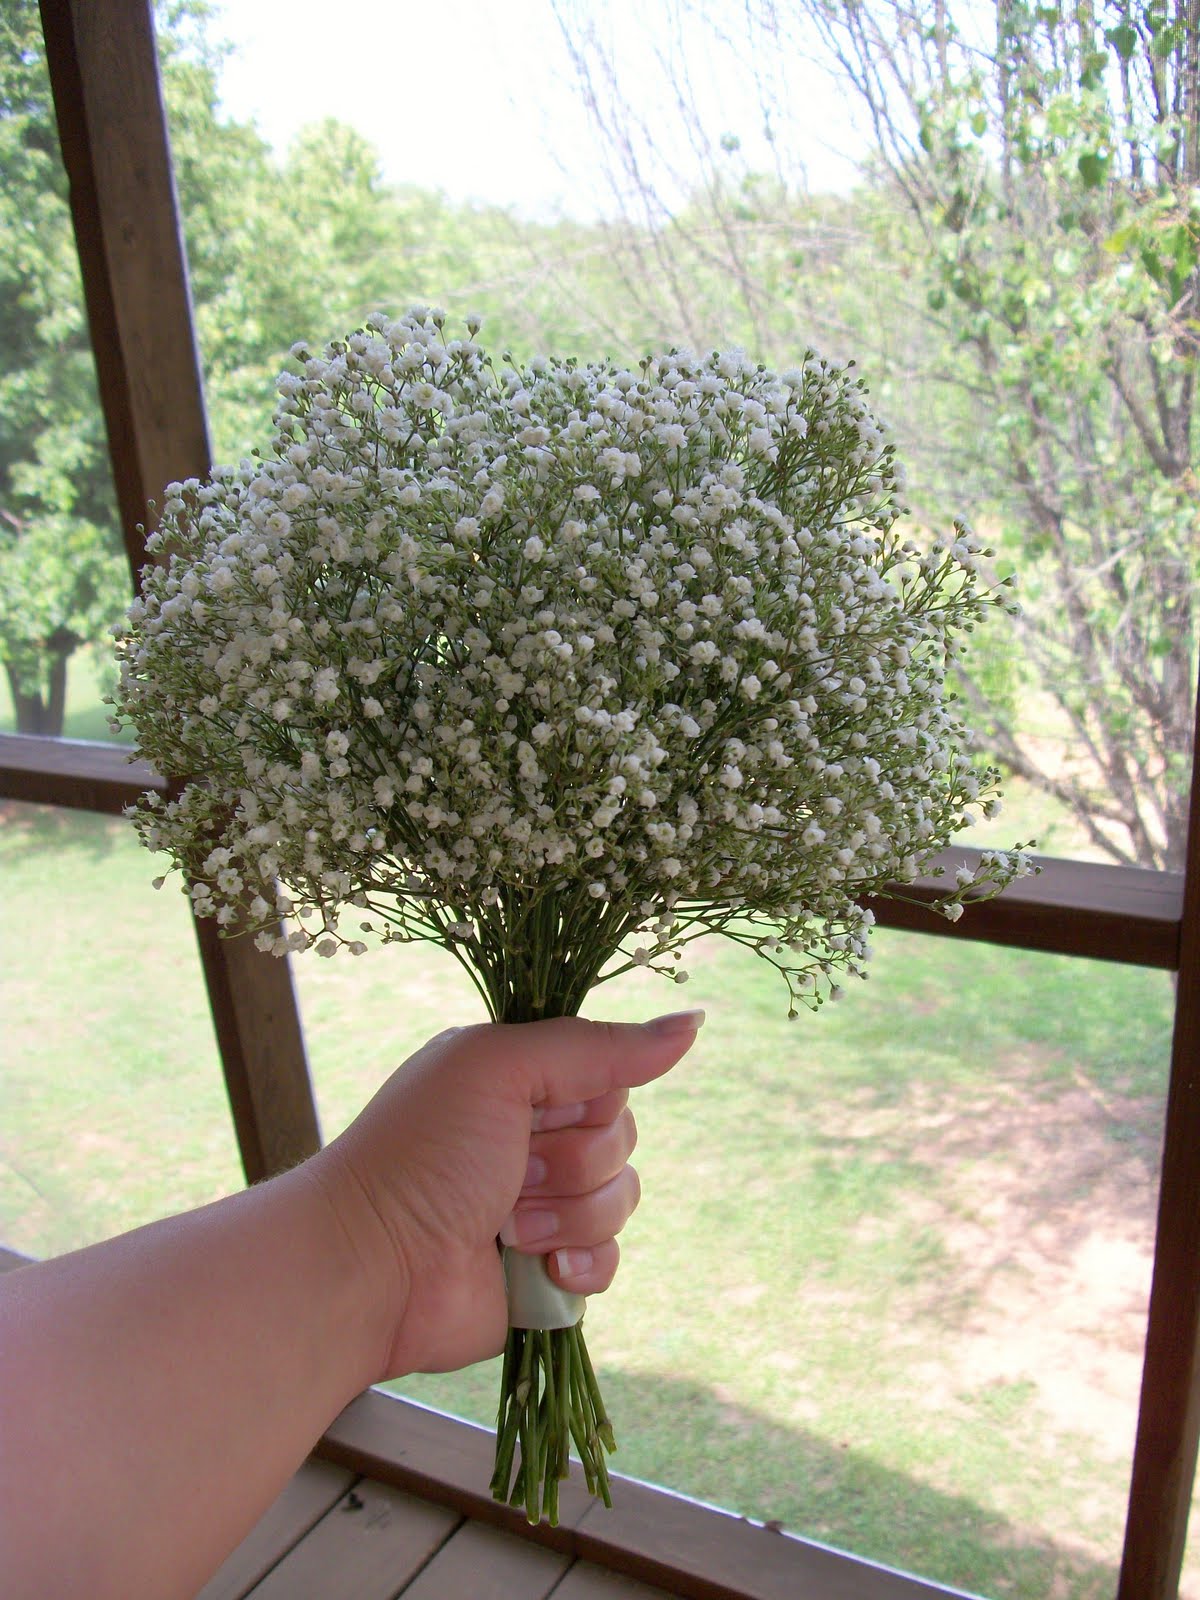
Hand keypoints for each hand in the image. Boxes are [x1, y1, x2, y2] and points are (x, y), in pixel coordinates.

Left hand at [311, 1011, 703, 1378]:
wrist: (374, 1267)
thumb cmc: (423, 1152)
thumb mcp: (502, 1069)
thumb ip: (598, 1047)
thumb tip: (694, 1021)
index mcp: (519, 1080)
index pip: (608, 1074)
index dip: (590, 1097)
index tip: (541, 1109)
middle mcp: (533, 1137)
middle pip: (622, 1137)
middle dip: (574, 1161)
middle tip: (512, 1171)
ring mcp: (542, 1206)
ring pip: (622, 1199)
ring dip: (567, 1216)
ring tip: (506, 1227)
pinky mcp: (549, 1271)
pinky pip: (611, 1260)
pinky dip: (579, 1266)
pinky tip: (537, 1269)